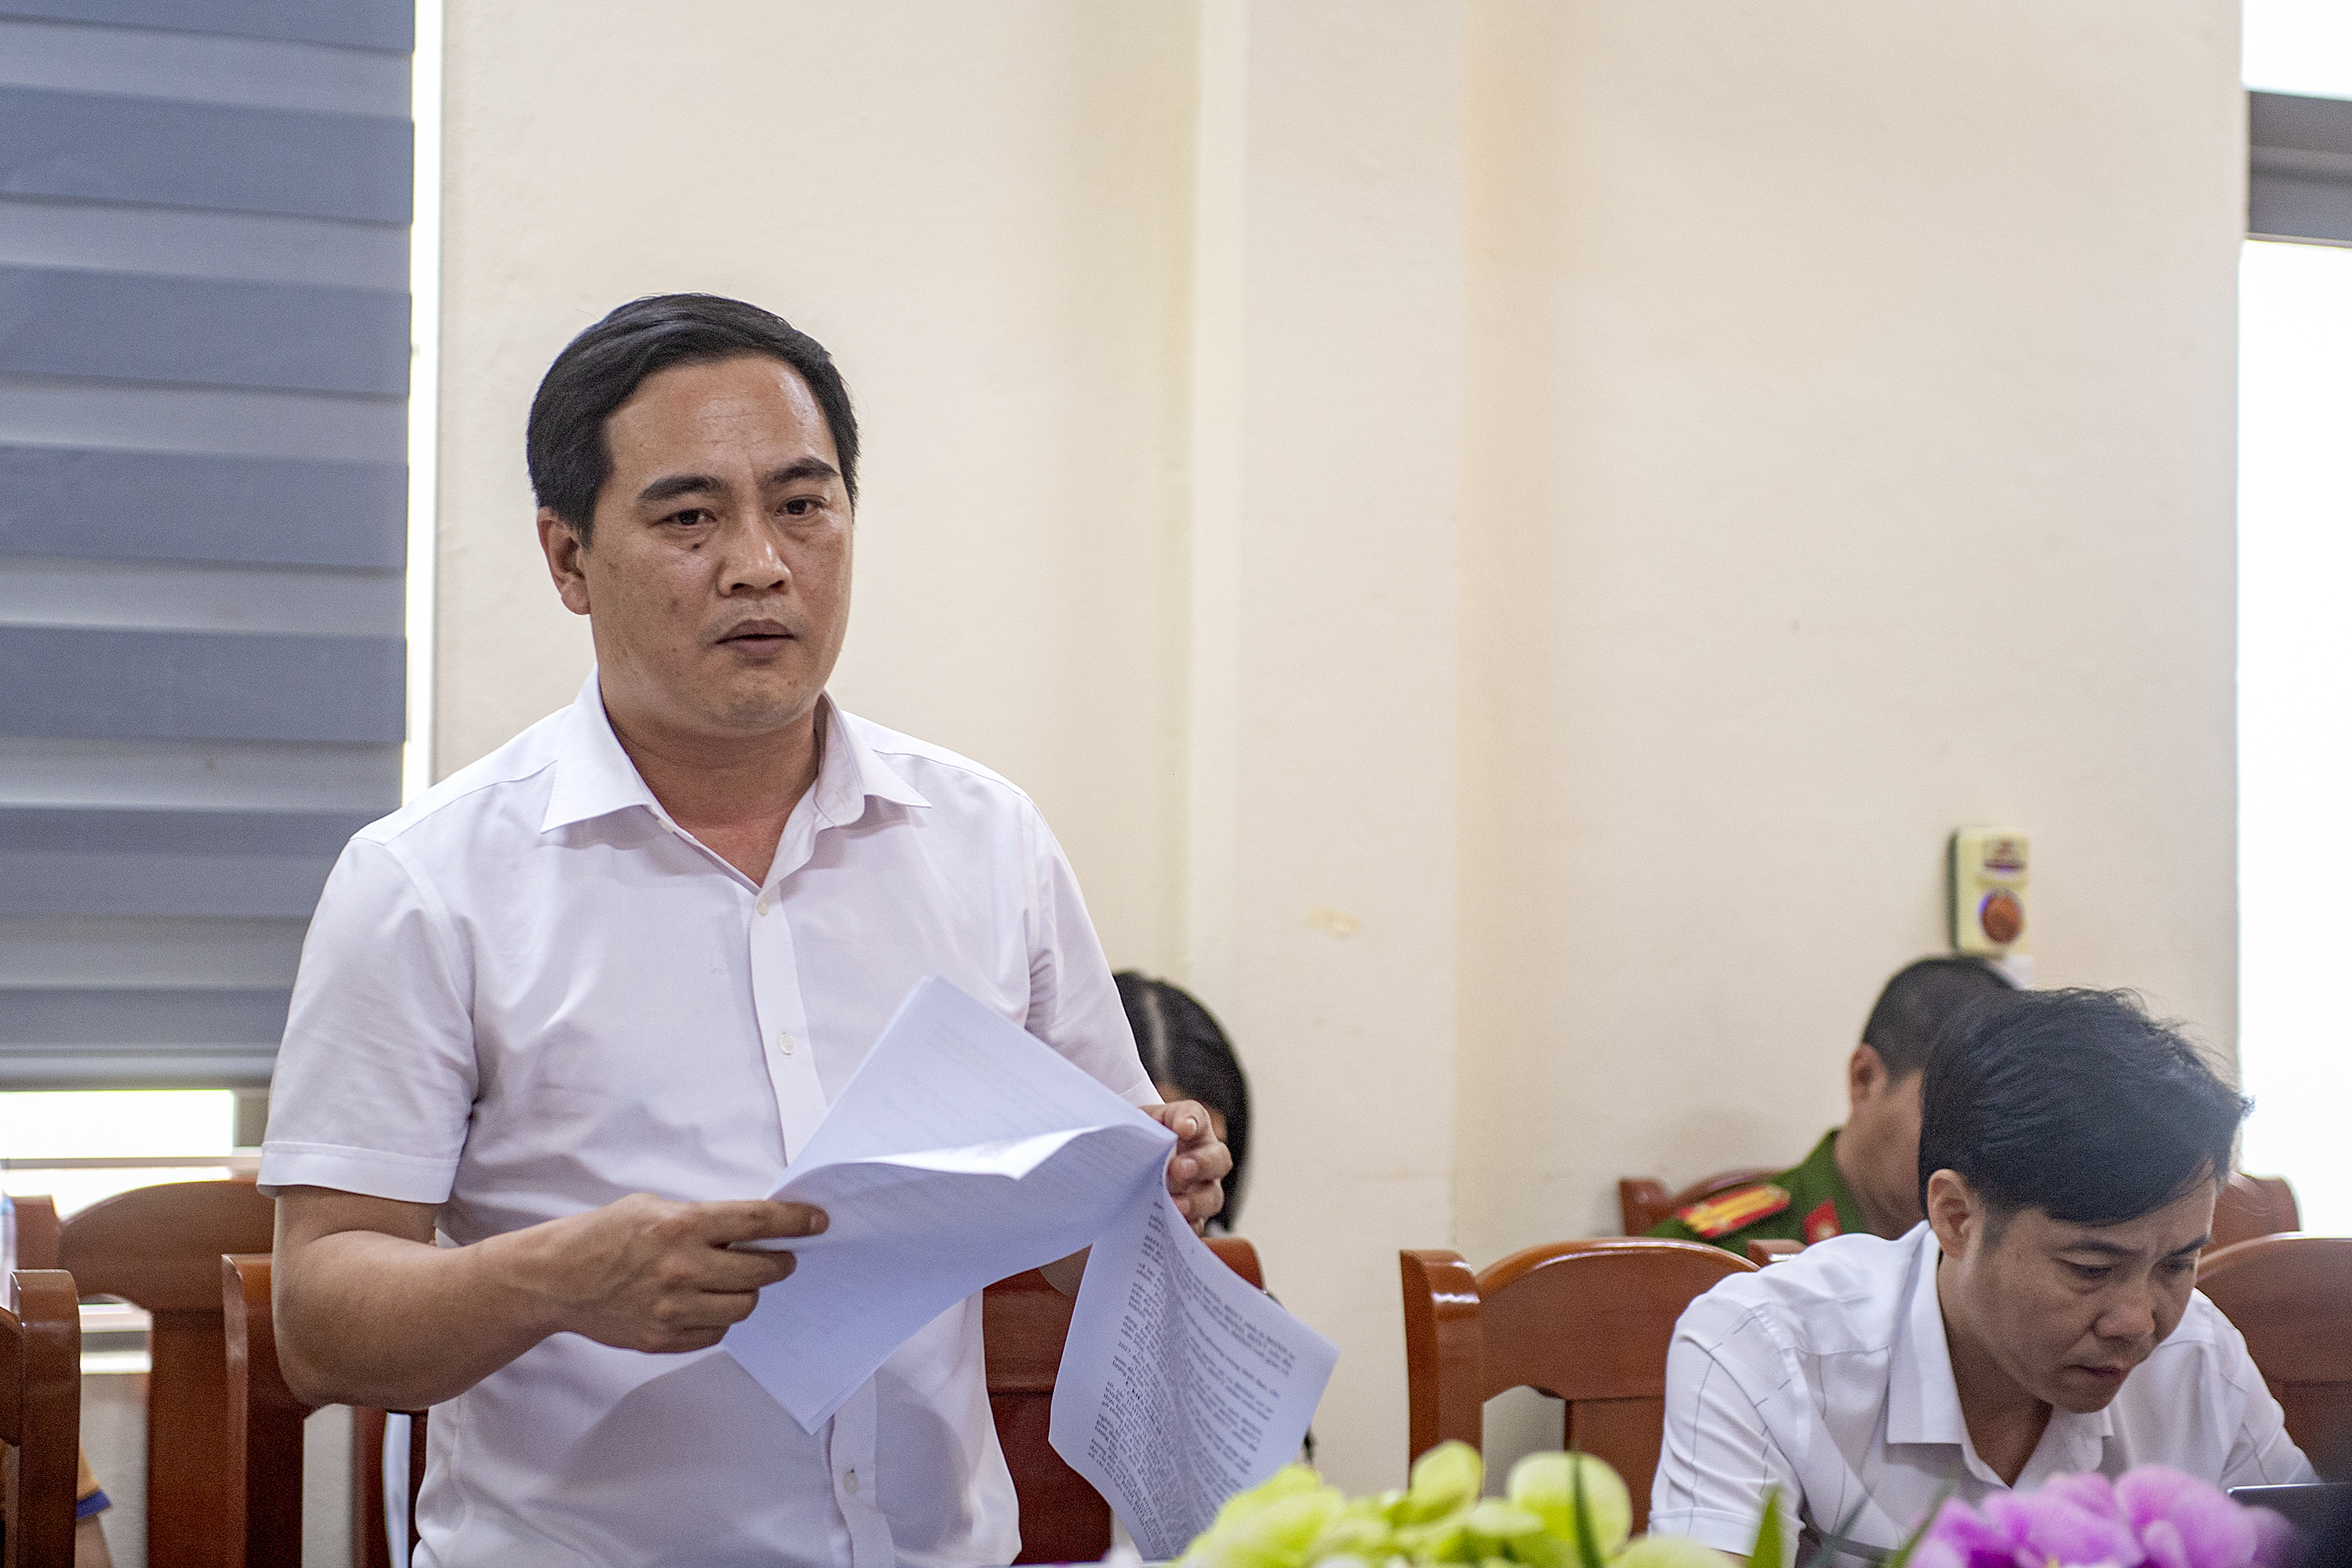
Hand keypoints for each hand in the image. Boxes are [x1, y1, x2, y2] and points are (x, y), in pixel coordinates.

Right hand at [493, 1193, 827, 1353]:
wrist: (556, 1278)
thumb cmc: (605, 1235)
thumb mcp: (654, 1207)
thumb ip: (702, 1220)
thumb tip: (751, 1229)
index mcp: (682, 1225)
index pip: (757, 1221)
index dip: (795, 1221)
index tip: (818, 1222)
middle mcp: (681, 1267)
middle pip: (761, 1271)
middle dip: (779, 1263)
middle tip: (781, 1258)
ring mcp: (672, 1308)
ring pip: (744, 1306)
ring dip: (749, 1292)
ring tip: (737, 1281)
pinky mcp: (662, 1338)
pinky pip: (716, 1334)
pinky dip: (719, 1320)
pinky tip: (705, 1304)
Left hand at [1143, 1100, 1230, 1233]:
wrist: (1135, 1168)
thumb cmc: (1140, 1143)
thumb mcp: (1135, 1128)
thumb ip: (1136, 1127)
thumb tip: (1126, 1134)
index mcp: (1189, 1126)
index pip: (1194, 1115)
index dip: (1190, 1120)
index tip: (1183, 1127)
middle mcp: (1205, 1156)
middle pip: (1217, 1158)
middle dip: (1200, 1164)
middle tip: (1178, 1169)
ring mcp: (1203, 1189)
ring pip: (1212, 1197)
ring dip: (1195, 1201)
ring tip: (1175, 1206)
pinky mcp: (1195, 1216)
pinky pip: (1198, 1226)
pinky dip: (1186, 1227)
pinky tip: (1170, 1228)